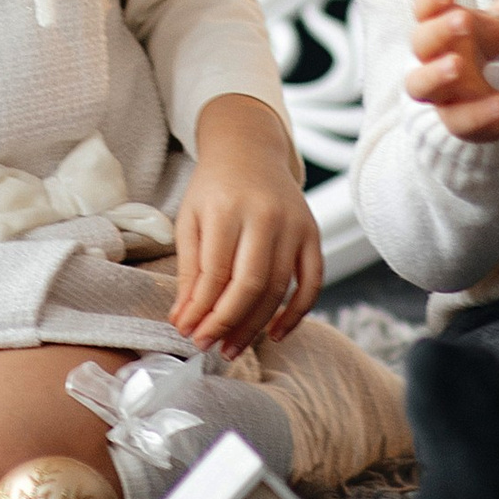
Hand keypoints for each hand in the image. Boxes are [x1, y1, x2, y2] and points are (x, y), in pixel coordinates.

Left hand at [171, 94, 323, 349]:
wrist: (249, 150)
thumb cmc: (213, 189)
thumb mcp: (190, 220)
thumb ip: (189, 270)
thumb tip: (185, 320)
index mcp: (227, 209)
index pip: (217, 273)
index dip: (203, 310)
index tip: (189, 333)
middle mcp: (266, 215)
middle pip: (251, 285)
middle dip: (228, 324)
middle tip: (210, 348)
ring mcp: (295, 224)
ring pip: (279, 289)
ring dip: (256, 326)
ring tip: (232, 348)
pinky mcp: (313, 233)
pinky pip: (312, 282)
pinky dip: (297, 313)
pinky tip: (275, 333)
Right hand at [405, 0, 498, 143]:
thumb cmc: (498, 52)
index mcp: (444, 26)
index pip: (425, 9)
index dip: (431, 0)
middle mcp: (435, 58)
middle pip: (420, 42)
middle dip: (437, 30)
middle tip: (462, 20)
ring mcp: (442, 92)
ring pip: (419, 83)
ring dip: (435, 74)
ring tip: (456, 65)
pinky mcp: (458, 121)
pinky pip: (459, 119)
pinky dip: (477, 113)